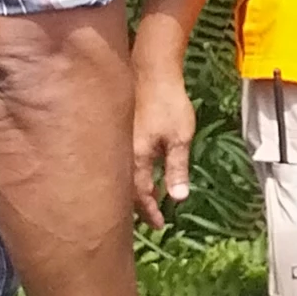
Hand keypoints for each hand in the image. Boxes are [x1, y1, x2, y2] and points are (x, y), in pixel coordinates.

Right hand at [129, 40, 196, 231]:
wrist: (150, 70)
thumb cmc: (168, 102)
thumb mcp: (180, 137)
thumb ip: (177, 168)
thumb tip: (178, 199)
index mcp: (134, 159)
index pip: (140, 196)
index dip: (150, 212)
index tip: (159, 225)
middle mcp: (119, 155)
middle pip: (125, 190)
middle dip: (136, 207)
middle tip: (149, 219)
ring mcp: (116, 144)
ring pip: (121, 177)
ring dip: (132, 191)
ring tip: (145, 202)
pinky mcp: (116, 133)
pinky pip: (119, 163)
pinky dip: (129, 174)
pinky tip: (137, 174)